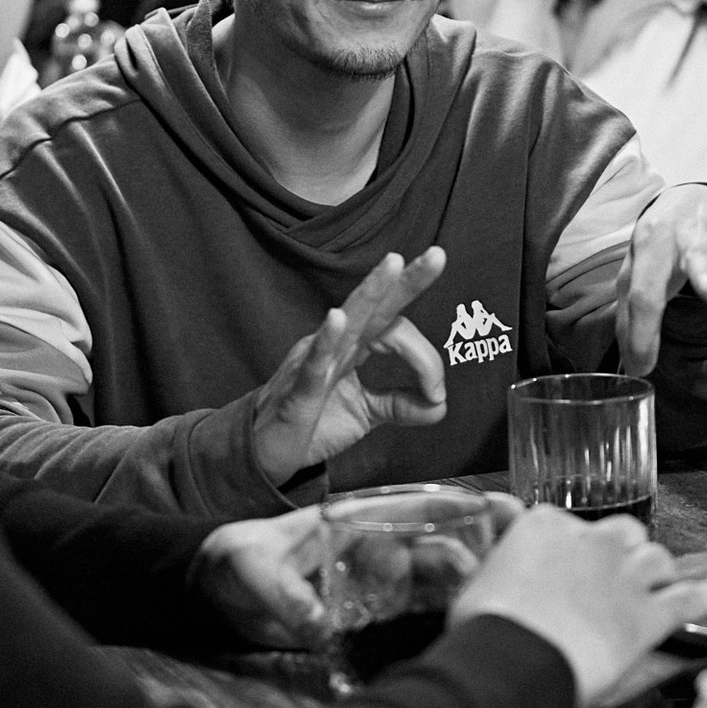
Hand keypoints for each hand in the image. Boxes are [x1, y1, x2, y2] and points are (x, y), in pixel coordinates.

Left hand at [195, 495, 527, 648]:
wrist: (215, 590)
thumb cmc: (233, 560)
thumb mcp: (253, 568)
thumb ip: (282, 595)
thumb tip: (316, 624)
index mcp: (351, 518)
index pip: (409, 506)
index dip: (451, 505)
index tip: (490, 508)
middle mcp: (370, 545)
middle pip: (433, 543)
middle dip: (469, 551)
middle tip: (493, 568)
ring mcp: (372, 580)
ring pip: (431, 579)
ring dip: (460, 586)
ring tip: (485, 597)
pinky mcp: (367, 614)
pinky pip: (411, 611)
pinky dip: (437, 614)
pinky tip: (462, 623)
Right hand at [250, 249, 447, 487]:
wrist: (265, 452)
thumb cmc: (311, 423)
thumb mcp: (366, 414)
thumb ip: (402, 405)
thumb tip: (442, 404)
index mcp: (354, 347)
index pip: (396, 331)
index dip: (425, 359)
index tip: (437, 391)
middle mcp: (336, 345)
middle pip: (375, 306)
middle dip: (405, 279)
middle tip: (437, 255)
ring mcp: (313, 362)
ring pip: (347, 321)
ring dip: (371, 291)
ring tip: (393, 262)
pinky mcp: (297, 390)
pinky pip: (312, 362)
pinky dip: (326, 340)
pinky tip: (336, 318)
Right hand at [448, 504, 706, 707]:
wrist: (513, 659)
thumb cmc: (486, 627)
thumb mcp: (476, 575)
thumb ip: (499, 542)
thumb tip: (497, 507)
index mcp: (544, 526)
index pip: (565, 525)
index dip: (571, 548)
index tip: (567, 566)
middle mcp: (590, 541)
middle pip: (621, 534)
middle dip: (621, 553)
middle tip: (613, 578)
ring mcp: (624, 576)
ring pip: (657, 558)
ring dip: (658, 571)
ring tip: (659, 585)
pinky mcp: (648, 615)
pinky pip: (692, 597)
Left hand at [615, 183, 706, 372]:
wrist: (689, 198)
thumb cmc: (659, 247)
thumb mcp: (636, 274)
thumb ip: (631, 318)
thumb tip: (632, 367)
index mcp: (651, 245)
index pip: (646, 293)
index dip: (643, 332)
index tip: (642, 366)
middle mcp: (687, 237)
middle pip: (697, 258)